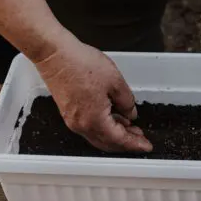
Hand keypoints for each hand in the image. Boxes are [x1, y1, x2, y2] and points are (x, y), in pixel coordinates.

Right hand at [33, 33, 151, 152]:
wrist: (54, 55)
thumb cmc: (81, 64)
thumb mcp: (115, 81)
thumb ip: (127, 102)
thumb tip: (131, 114)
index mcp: (94, 120)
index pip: (119, 139)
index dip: (135, 144)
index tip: (146, 146)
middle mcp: (81, 125)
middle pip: (107, 143)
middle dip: (126, 142)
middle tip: (140, 139)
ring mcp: (72, 120)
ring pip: (98, 136)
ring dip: (115, 135)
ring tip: (130, 127)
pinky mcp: (68, 112)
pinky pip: (89, 127)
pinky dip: (104, 127)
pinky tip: (113, 117)